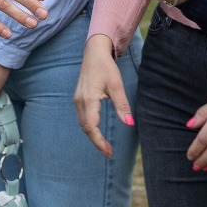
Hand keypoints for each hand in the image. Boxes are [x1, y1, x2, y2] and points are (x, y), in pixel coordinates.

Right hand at [75, 33, 133, 156]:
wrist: (94, 52)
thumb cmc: (106, 67)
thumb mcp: (117, 86)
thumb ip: (122, 106)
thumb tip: (129, 123)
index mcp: (88, 100)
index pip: (92, 127)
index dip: (99, 142)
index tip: (109, 153)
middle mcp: (80, 102)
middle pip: (86, 128)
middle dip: (97, 142)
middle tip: (109, 153)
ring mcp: (78, 100)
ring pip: (83, 124)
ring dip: (93, 136)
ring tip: (105, 146)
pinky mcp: (79, 98)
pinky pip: (83, 118)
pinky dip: (90, 128)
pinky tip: (98, 131)